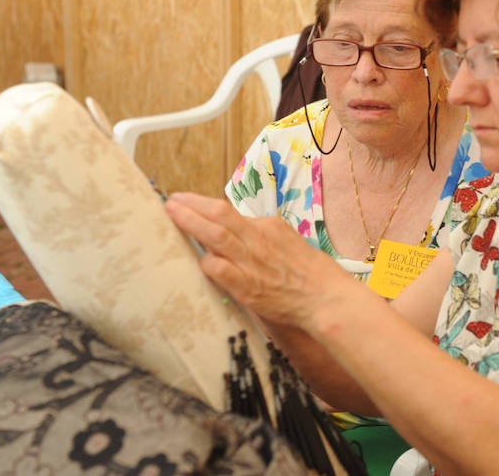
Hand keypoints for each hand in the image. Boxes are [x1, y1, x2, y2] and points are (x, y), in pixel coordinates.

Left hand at [164, 191, 342, 327]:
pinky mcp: (247, 287)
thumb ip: (266, 238)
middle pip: (219, 215)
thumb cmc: (314, 275)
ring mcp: (252, 262)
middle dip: (192, 205)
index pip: (232, 213)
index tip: (191, 204)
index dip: (208, 208)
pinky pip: (219, 269)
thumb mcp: (291, 243)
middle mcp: (259, 239)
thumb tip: (245, 235)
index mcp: (270, 226)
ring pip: (215, 235)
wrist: (326, 298)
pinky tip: (196, 260)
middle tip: (172, 200)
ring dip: (190, 223)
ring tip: (171, 215)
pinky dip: (206, 262)